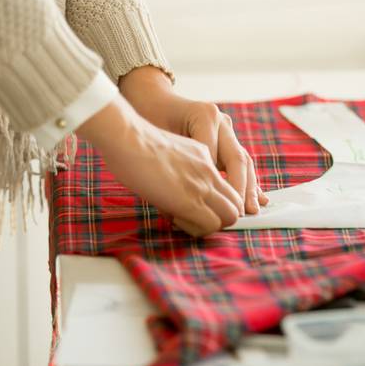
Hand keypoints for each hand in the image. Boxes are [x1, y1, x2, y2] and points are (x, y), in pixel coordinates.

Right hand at [76, 99, 242, 235]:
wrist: (127, 136)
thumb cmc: (134, 142)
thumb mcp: (168, 150)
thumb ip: (180, 166)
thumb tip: (176, 186)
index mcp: (204, 155)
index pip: (230, 183)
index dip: (222, 201)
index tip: (207, 210)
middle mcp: (209, 169)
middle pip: (237, 202)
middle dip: (223, 216)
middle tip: (198, 219)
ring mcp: (202, 184)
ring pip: (231, 215)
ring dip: (212, 224)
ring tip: (187, 220)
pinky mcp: (191, 199)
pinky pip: (211, 224)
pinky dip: (198, 229)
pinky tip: (177, 220)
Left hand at [119, 67, 268, 213]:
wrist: (154, 101)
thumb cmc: (150, 118)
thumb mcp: (157, 139)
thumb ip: (174, 165)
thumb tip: (184, 201)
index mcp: (205, 116)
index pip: (213, 156)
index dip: (215, 184)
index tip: (212, 209)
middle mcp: (221, 121)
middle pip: (237, 158)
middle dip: (240, 188)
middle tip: (242, 213)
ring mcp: (227, 128)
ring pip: (243, 161)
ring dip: (249, 187)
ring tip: (252, 210)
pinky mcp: (227, 138)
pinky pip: (239, 161)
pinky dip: (246, 180)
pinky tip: (257, 198)